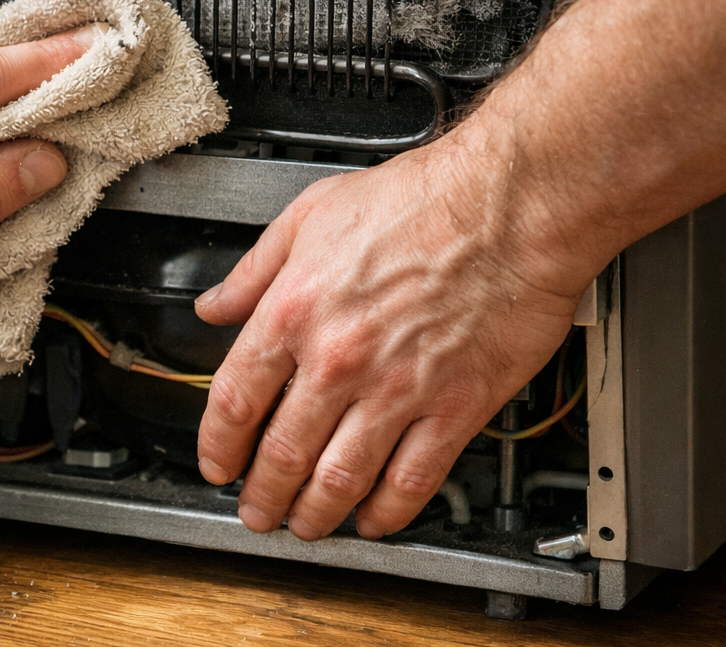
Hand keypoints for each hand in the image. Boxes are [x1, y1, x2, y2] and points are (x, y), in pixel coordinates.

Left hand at [192, 136, 593, 540]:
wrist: (510, 205)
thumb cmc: (420, 200)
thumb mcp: (309, 215)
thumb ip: (254, 270)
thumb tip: (215, 304)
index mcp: (294, 312)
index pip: (234, 400)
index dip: (217, 444)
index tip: (216, 463)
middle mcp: (338, 359)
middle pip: (282, 452)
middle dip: (260, 493)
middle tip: (254, 511)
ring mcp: (397, 390)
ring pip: (340, 477)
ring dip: (315, 512)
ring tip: (303, 526)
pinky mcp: (456, 407)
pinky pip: (412, 478)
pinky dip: (387, 511)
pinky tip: (373, 519)